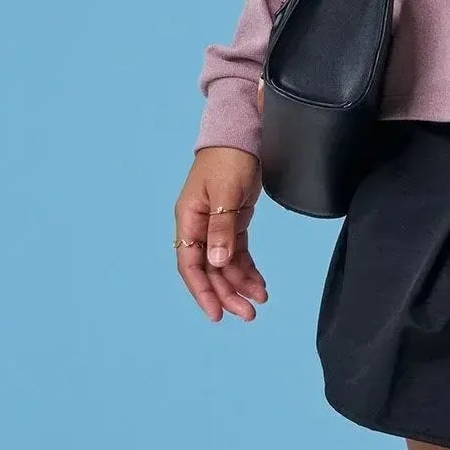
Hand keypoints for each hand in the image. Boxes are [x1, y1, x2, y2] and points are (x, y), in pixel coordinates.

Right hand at [174, 147, 266, 321]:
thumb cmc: (229, 159)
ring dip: (240, 284)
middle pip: (210, 270)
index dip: (202, 291)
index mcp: (189, 219)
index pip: (190, 264)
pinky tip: (260, 284)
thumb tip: (216, 263)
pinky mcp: (233, 223)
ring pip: (225, 265)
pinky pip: (238, 253)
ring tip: (260, 301)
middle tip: (249, 314)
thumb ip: (221, 229)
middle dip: (227, 293)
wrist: (242, 135)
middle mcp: (199, 226)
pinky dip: (248, 269)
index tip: (216, 314)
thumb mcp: (226, 194)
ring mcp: (216, 226)